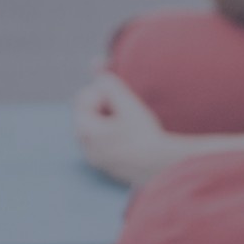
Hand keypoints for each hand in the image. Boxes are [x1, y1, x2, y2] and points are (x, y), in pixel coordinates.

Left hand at [74, 71, 179, 185]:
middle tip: (126, 105)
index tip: (122, 96)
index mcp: (84, 130)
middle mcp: (85, 146)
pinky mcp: (108, 166)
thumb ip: (110, 86)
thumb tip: (100, 76)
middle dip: (104, 105)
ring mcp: (96, 159)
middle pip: (88, 114)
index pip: (84, 98)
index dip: (102, 91)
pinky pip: (104, 144)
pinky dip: (114, 135)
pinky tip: (131, 135)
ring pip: (96, 129)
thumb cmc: (144, 135)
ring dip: (109, 119)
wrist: (160, 167)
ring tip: (129, 120)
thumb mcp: (128, 104)